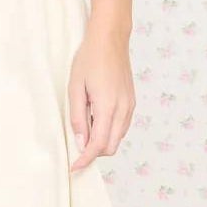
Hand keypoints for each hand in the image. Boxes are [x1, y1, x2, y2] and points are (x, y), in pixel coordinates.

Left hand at [67, 30, 134, 172]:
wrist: (110, 39)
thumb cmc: (89, 59)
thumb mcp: (75, 88)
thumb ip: (77, 117)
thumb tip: (80, 142)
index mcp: (108, 107)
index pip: (98, 145)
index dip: (85, 160)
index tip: (74, 167)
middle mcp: (123, 110)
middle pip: (110, 147)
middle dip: (93, 153)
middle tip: (76, 147)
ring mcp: (130, 106)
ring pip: (117, 138)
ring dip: (101, 142)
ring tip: (85, 126)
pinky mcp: (131, 102)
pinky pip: (122, 127)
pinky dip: (109, 132)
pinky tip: (96, 120)